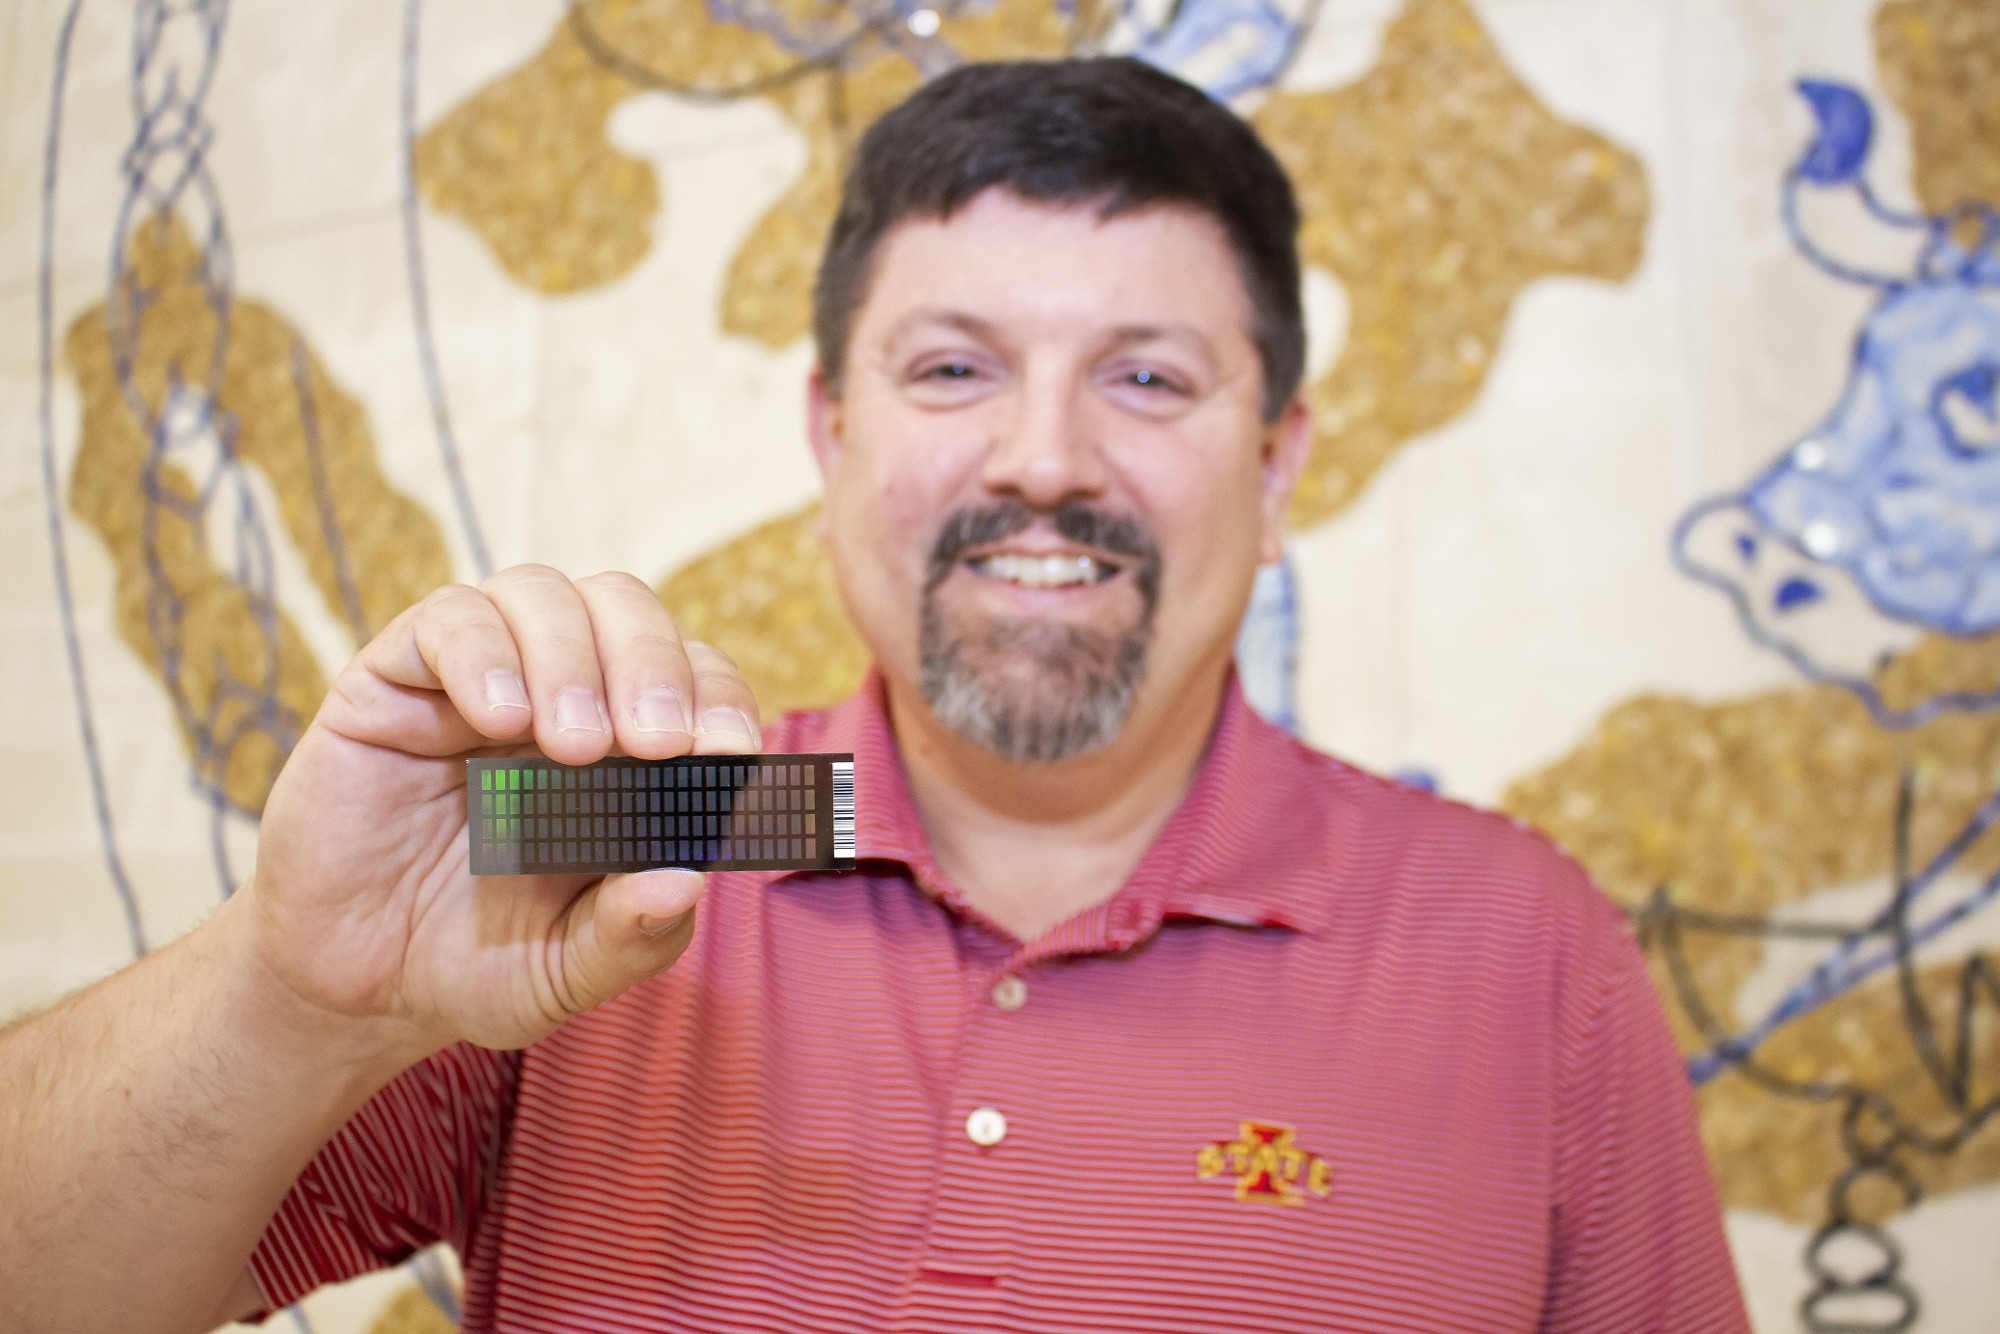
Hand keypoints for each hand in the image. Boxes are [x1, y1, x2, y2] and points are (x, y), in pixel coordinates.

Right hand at [247, 566, 761, 1059]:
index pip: (695, 676)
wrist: (353, 988)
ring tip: (574, 746)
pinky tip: (495, 719)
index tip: (729, 755)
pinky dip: (482, 654)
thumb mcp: (570, 969)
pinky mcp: (392, 680)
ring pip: (541, 594)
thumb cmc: (477, 964)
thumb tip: (687, 880)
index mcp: (626, 747)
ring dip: (573, 656)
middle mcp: (559, 692)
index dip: (720, 700)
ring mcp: (476, 680)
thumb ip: (633, 934)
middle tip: (658, 743)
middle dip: (655, 664)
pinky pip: (447, 619)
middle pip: (625, 608)